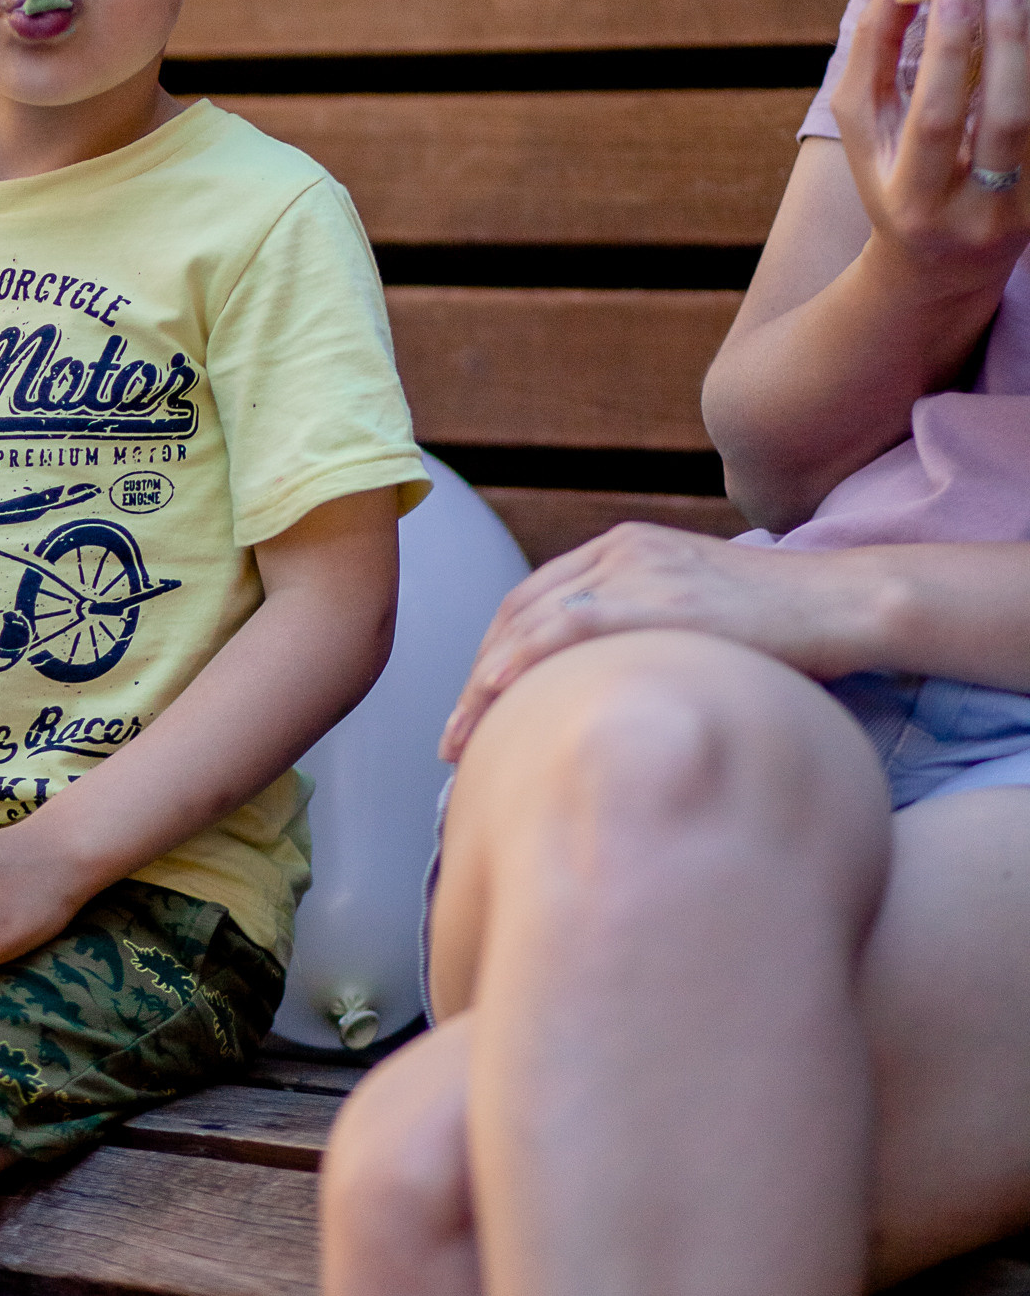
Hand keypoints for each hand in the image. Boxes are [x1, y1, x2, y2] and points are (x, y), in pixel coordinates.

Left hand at [438, 524, 865, 761]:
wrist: (842, 605)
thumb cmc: (786, 629)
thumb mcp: (700, 622)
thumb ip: (652, 641)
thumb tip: (624, 701)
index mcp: (625, 549)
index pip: (534, 601)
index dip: (496, 656)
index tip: (476, 708)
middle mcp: (619, 550)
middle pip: (518, 613)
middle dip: (477, 678)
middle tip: (454, 741)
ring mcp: (634, 569)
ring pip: (527, 623)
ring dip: (481, 686)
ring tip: (459, 746)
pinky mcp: (653, 596)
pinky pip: (563, 628)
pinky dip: (517, 665)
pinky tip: (490, 702)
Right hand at [831, 0, 1029, 299]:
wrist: (940, 265)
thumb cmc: (893, 179)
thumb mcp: (865, 130)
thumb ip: (872, 56)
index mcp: (911, 199)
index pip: (935, 119)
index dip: (947, 51)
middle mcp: (972, 215)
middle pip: (1004, 120)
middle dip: (1006, 39)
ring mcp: (1021, 214)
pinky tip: (1029, 32)